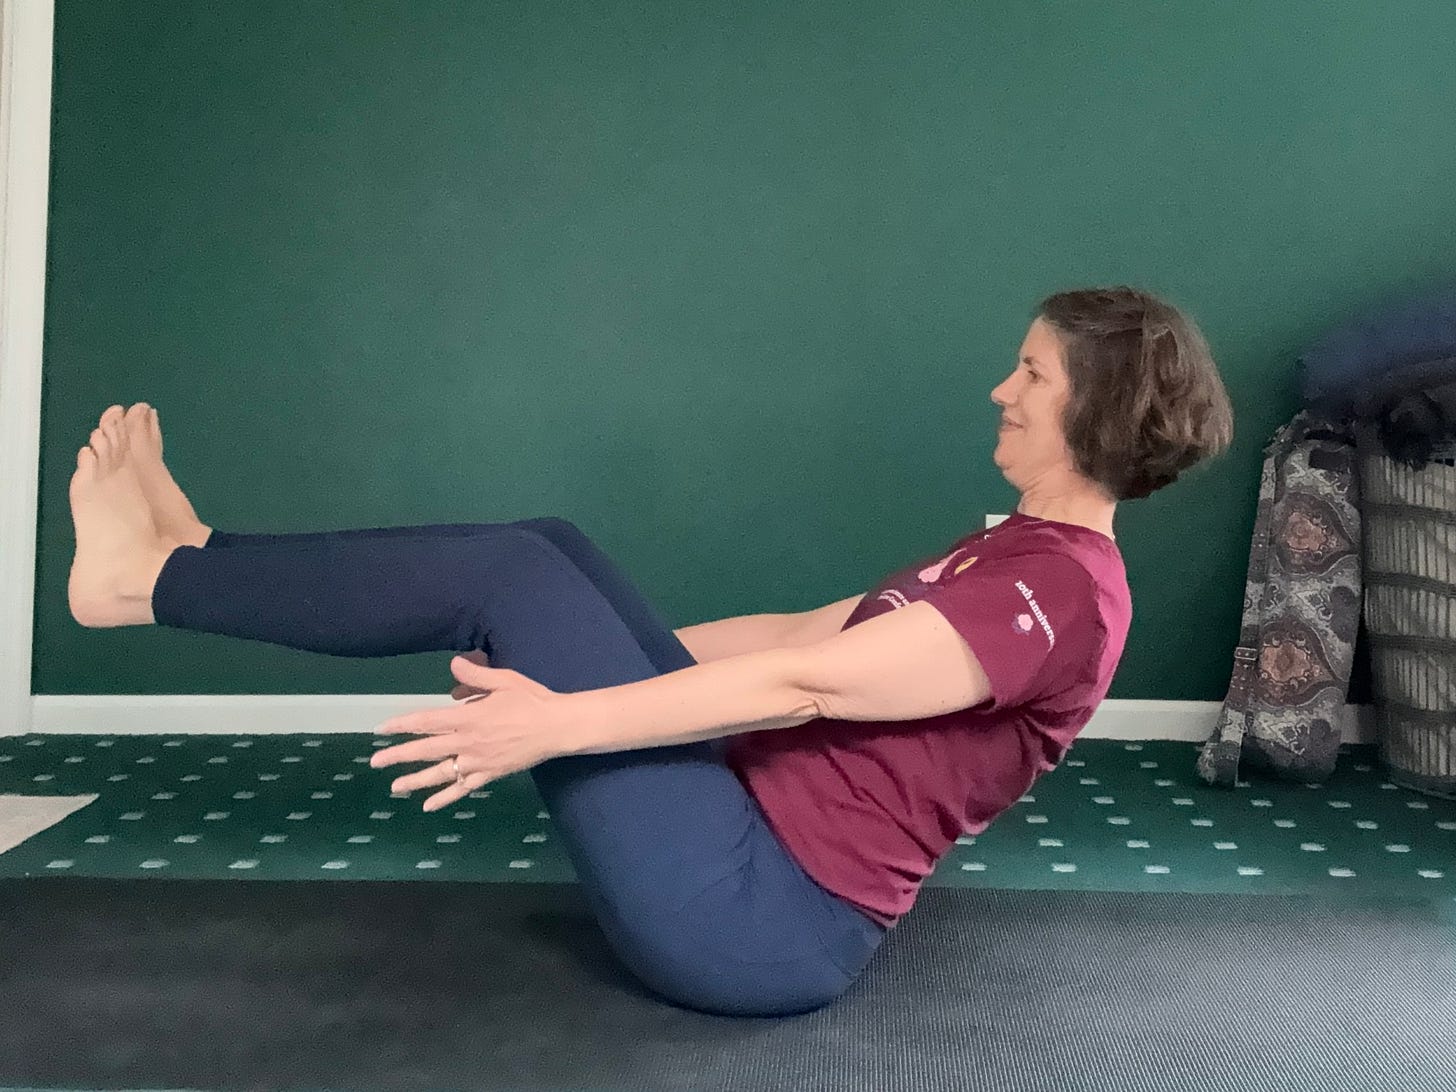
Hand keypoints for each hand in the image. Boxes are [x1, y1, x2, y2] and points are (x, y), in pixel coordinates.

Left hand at [371, 655, 570, 811]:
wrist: (556, 727)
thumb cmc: (531, 701)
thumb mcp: (504, 680)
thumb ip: (475, 676)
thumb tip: (453, 665)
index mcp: (468, 717)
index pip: (426, 721)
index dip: (401, 725)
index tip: (381, 729)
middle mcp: (467, 742)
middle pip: (426, 750)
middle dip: (398, 756)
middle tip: (375, 762)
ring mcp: (478, 762)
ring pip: (440, 773)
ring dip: (415, 781)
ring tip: (395, 788)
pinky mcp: (489, 775)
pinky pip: (463, 788)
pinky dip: (445, 798)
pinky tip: (428, 805)